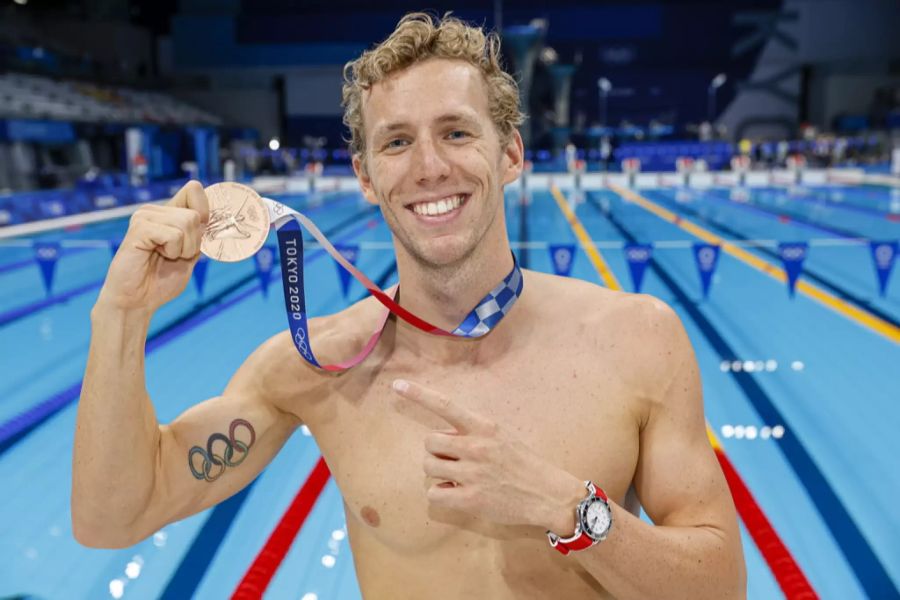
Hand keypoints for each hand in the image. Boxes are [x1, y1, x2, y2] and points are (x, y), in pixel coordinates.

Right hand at [97, 181, 208, 312]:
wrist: (137, 300)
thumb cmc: (161, 280)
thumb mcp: (190, 254)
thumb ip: (200, 235)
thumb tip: (212, 218)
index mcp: (168, 213)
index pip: (194, 190)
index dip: (205, 212)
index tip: (198, 236)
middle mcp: (155, 210)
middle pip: (195, 214)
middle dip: (193, 243)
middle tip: (174, 256)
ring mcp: (145, 216)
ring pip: (186, 223)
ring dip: (183, 249)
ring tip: (164, 256)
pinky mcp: (139, 228)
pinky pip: (173, 235)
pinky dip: (172, 251)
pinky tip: (155, 256)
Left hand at [391, 379, 583, 531]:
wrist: (548, 494)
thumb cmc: (524, 463)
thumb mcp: (502, 436)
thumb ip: (473, 432)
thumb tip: (442, 439)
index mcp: (484, 427)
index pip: (446, 406)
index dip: (419, 395)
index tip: (397, 385)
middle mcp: (475, 447)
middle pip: (429, 442)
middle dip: (437, 452)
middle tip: (455, 460)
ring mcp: (472, 474)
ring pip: (429, 467)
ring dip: (439, 473)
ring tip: (459, 477)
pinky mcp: (470, 499)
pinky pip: (434, 494)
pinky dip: (442, 495)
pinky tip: (458, 494)